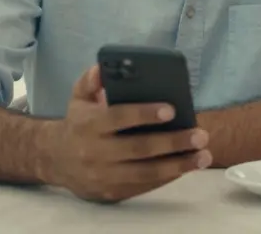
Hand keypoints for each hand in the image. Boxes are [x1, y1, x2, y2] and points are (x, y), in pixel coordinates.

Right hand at [40, 65, 211, 202]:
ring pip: (145, 173)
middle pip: (139, 149)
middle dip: (173, 142)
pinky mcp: (112, 192)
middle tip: (201, 135)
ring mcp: (104, 175)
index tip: (172, 109)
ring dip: (178, 165)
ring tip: (204, 156)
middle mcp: (95, 152)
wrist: (56, 160)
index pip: (118, 118)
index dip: (145, 114)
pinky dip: (168, 177)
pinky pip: (144, 186)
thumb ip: (91, 81)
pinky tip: (187, 166)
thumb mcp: (78, 98)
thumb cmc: (79, 123)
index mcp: (89, 125)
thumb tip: (103, 67)